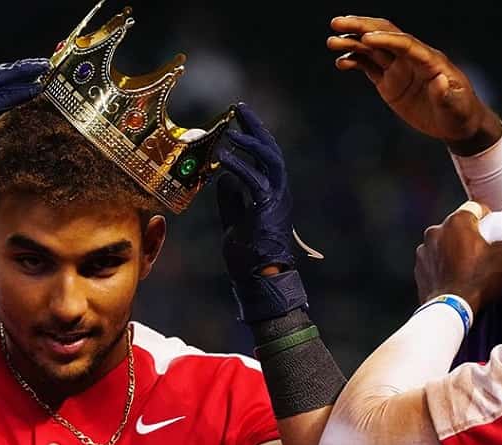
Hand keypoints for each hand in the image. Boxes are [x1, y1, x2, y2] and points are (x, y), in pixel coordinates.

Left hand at [216, 103, 307, 322]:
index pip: (264, 157)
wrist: (260, 278)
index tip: (239, 119)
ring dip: (251, 142)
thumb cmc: (249, 254)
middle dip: (256, 127)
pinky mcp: (268, 208)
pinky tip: (224, 157)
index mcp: (271, 193)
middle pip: (271, 150)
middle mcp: (278, 191)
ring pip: (269, 160)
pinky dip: (240, 166)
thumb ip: (232, 199)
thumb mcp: (235, 220)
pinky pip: (254, 181)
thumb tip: (224, 179)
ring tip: (232, 129)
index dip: (253, 136)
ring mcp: (276, 199)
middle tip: (240, 108)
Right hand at [327, 16, 501, 155]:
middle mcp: (412, 59)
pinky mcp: (389, 81)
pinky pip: (368, 66)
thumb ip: (447, 94)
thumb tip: (439, 80)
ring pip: (372, 49)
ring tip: (331, 41)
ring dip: (352, 42)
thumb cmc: (460, 113)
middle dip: (362, 27)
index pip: (405, 44)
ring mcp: (399, 68)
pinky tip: (341, 61)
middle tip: (337, 22)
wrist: (456, 123)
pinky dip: (354, 61)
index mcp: (430, 61)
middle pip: (385, 35)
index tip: (365, 38)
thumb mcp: (457, 107)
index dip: (386, 40)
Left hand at [415, 205, 501, 313]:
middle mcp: (434, 231)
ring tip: (464, 266)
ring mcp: (422, 250)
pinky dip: (441, 264)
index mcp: (456, 222)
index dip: (484, 216)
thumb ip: (498, 240)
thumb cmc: (477, 280)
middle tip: (479, 249)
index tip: (490, 225)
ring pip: (442, 243)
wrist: (451, 307)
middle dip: (466, 235)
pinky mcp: (417, 267)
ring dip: (451, 250)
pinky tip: (452, 276)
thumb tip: (492, 243)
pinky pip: (433, 260)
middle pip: (455, 226)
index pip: (473, 209)